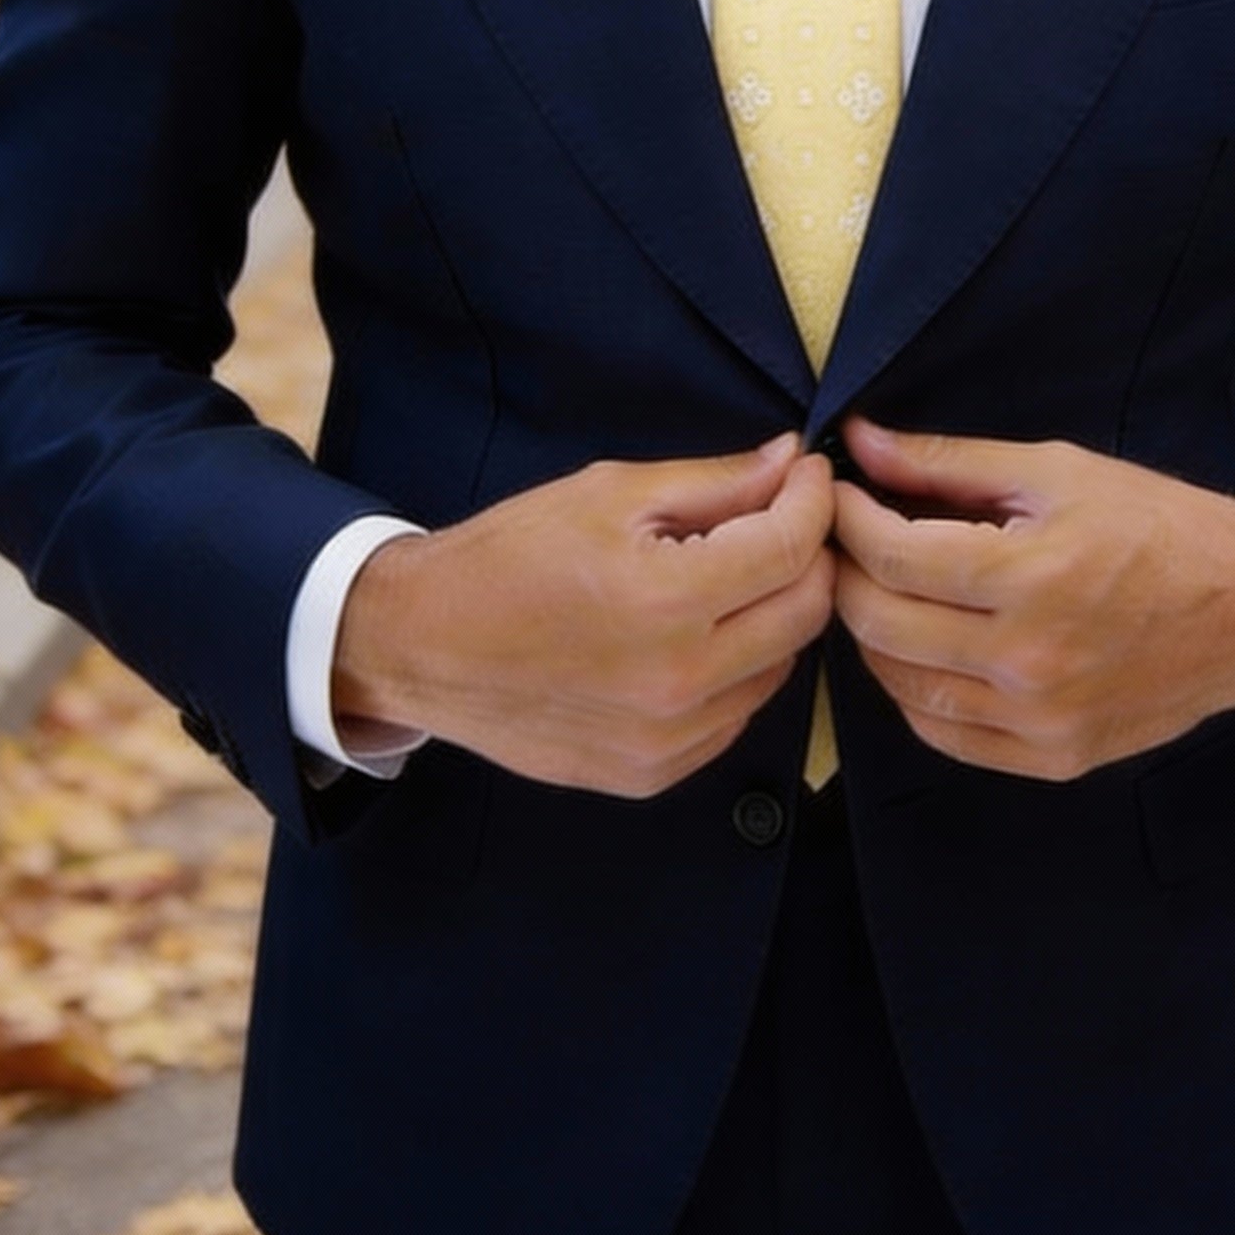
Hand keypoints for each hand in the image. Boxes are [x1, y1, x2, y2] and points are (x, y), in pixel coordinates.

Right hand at [332, 434, 836, 796]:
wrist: (422, 645)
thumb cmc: (509, 557)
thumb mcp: (609, 494)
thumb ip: (713, 482)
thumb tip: (790, 461)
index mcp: (664, 600)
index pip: (790, 549)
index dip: (813, 501)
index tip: (808, 476)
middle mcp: (677, 681)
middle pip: (805, 613)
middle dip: (808, 556)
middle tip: (783, 520)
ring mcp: (667, 739)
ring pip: (779, 668)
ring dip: (775, 615)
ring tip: (731, 577)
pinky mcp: (653, 773)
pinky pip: (736, 715)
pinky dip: (737, 670)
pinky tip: (696, 636)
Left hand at [830, 416, 1234, 779]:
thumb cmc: (1158, 526)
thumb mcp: (1057, 471)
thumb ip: (949, 463)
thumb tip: (861, 442)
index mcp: (1031, 575)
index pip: (892, 554)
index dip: (847, 518)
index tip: (837, 494)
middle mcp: (1029, 659)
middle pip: (881, 623)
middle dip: (845, 573)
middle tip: (845, 540)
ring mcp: (1039, 719)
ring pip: (901, 686)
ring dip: (872, 634)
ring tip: (880, 590)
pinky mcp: (1053, 757)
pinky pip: (944, 734)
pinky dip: (913, 692)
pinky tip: (919, 650)